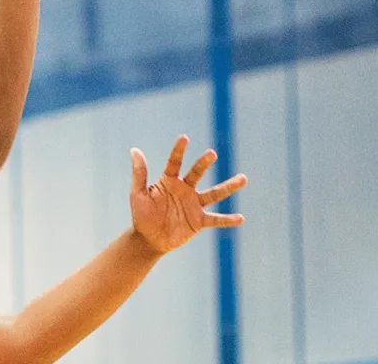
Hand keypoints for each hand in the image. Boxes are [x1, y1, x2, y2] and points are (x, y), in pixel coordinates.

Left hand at [129, 135, 246, 254]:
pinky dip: (227, 220)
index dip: (179, 151)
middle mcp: (185, 189)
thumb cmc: (141, 215)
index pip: (175, 162)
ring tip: (243, 178)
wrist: (148, 239)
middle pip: (197, 173)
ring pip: (214, 193)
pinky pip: (215, 219)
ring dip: (228, 186)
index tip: (184, 138)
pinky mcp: (199, 221)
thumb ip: (139, 173)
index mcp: (169, 181)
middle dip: (203, 163)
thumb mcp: (138, 194)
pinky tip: (241, 218)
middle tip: (211, 154)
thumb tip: (135, 150)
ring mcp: (194, 205)